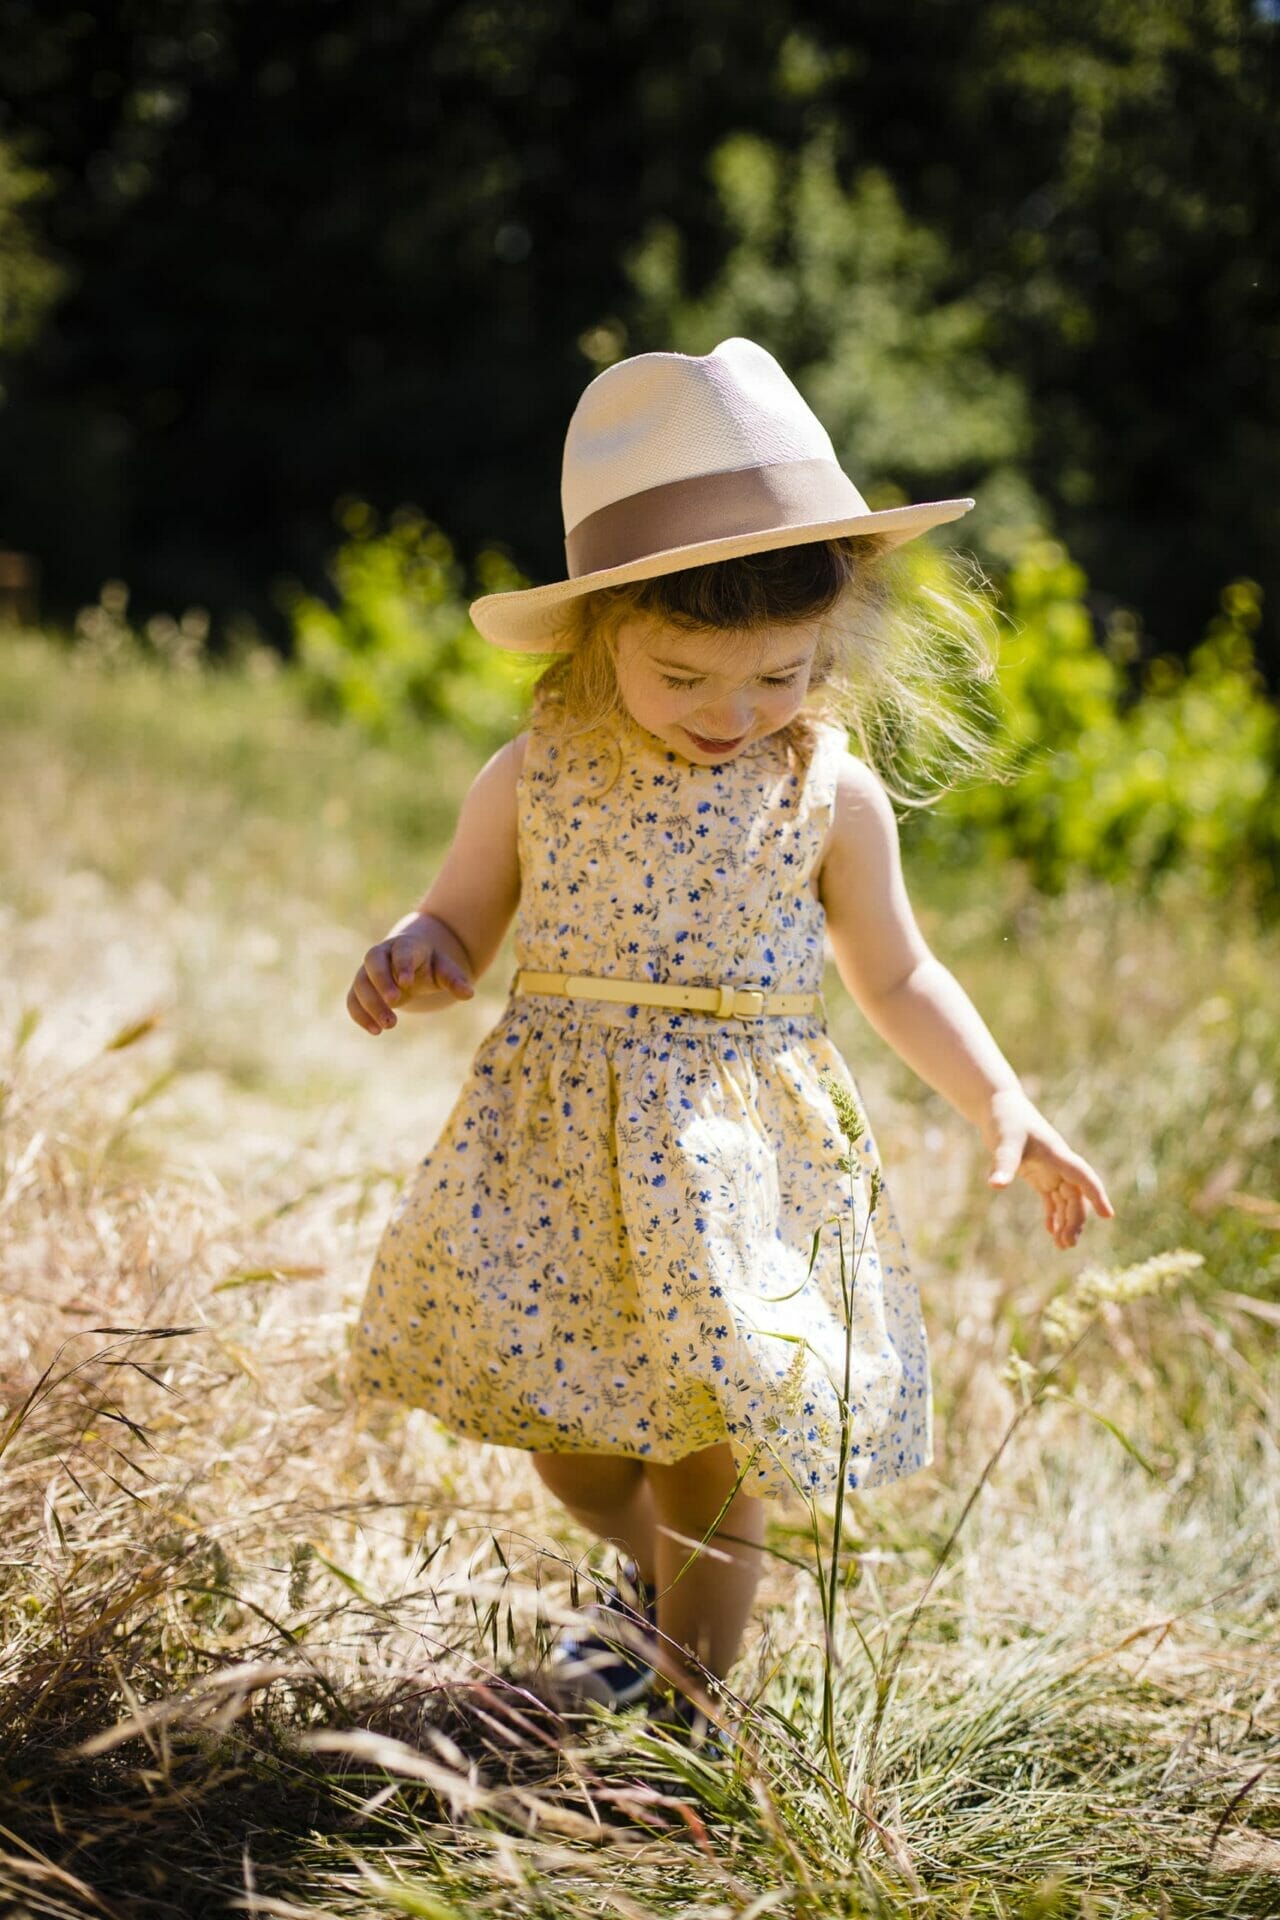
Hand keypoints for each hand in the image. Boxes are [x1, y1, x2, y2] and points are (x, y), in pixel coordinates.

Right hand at [346, 918, 474, 1033]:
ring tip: (389, 1026)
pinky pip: (352, 1000)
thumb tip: (469, 994)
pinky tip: (374, 1031)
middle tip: (394, 1004)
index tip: (406, 983)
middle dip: (381, 983)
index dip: (402, 965)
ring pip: (360, 984)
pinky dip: (360, 1015)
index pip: (401, 952)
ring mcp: (367, 971)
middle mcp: (382, 955)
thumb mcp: (444, 970)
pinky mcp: (360, 988)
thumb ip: (454, 979)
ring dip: (371, 1005)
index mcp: (405, 946)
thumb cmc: (429, 966)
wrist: (409, 963)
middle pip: (373, 963)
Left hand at [982, 1086, 1114, 1249]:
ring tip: (1062, 1245)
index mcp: (1058, 1155)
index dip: (1096, 1196)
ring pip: (1065, 1199)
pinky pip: (1051, 1197)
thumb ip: (1003, 1164)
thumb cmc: (1005, 1120)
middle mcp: (1058, 1164)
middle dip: (1075, 1219)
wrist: (998, 1106)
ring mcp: (1049, 1169)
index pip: (1083, 1177)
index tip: (1108, 1215)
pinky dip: (1053, 1213)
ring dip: (1066, 1220)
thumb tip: (996, 1186)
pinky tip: (1050, 1230)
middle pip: (1075, 1196)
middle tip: (1068, 1244)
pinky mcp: (1038, 1173)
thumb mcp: (1005, 1141)